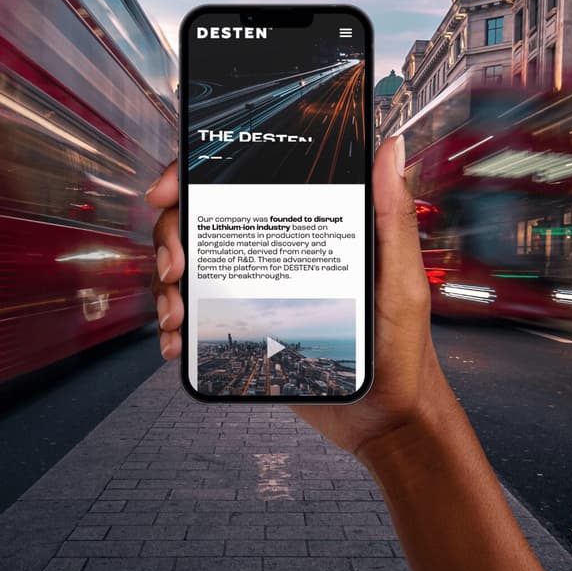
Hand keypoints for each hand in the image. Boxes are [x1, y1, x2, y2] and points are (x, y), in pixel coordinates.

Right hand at [145, 136, 452, 459]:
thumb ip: (393, 218)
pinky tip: (177, 339)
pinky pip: (199, 312)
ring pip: (192, 265)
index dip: (199, 173)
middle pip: (205, 218)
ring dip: (168, 284)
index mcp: (313, 224)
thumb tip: (389, 150)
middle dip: (172, 236)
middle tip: (175, 266)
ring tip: (177, 314)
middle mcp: (281, 249)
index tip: (170, 190)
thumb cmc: (403, 350)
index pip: (250, 179)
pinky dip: (177, 323)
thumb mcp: (401, 282)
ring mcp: (260, 286)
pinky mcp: (248, 324)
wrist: (385, 420)